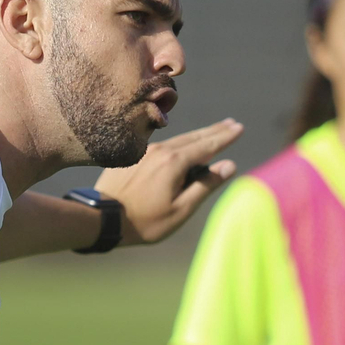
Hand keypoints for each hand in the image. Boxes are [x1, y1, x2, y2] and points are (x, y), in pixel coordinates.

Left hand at [94, 118, 243, 245]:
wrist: (103, 219)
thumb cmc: (145, 221)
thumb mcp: (181, 209)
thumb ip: (205, 185)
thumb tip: (229, 165)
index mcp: (175, 162)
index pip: (208, 145)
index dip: (226, 137)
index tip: (240, 128)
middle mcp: (161, 150)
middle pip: (194, 137)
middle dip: (215, 131)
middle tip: (232, 123)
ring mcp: (145, 152)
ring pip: (178, 140)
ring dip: (197, 136)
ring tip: (212, 132)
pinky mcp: (133, 157)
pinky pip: (162, 146)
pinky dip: (178, 144)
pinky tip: (181, 146)